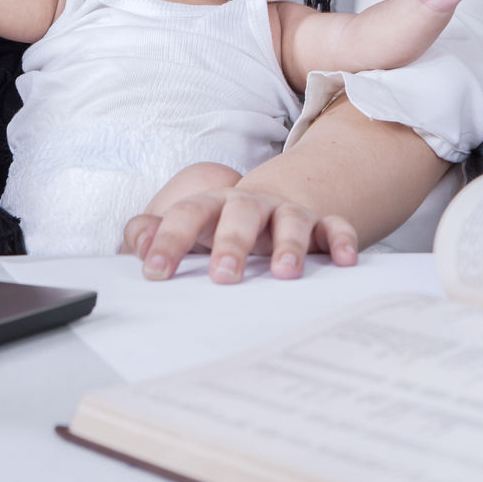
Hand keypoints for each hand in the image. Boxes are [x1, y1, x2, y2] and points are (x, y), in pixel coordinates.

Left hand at [122, 181, 358, 284]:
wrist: (277, 204)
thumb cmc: (222, 227)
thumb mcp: (189, 229)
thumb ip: (154, 235)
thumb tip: (137, 242)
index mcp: (214, 206)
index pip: (188, 215)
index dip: (170, 240)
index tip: (155, 272)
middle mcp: (252, 205)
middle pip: (241, 211)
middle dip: (232, 242)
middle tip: (223, 277)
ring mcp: (288, 213)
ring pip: (290, 219)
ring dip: (288, 244)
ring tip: (284, 273)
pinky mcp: (321, 225)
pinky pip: (335, 227)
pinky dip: (342, 240)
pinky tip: (345, 261)